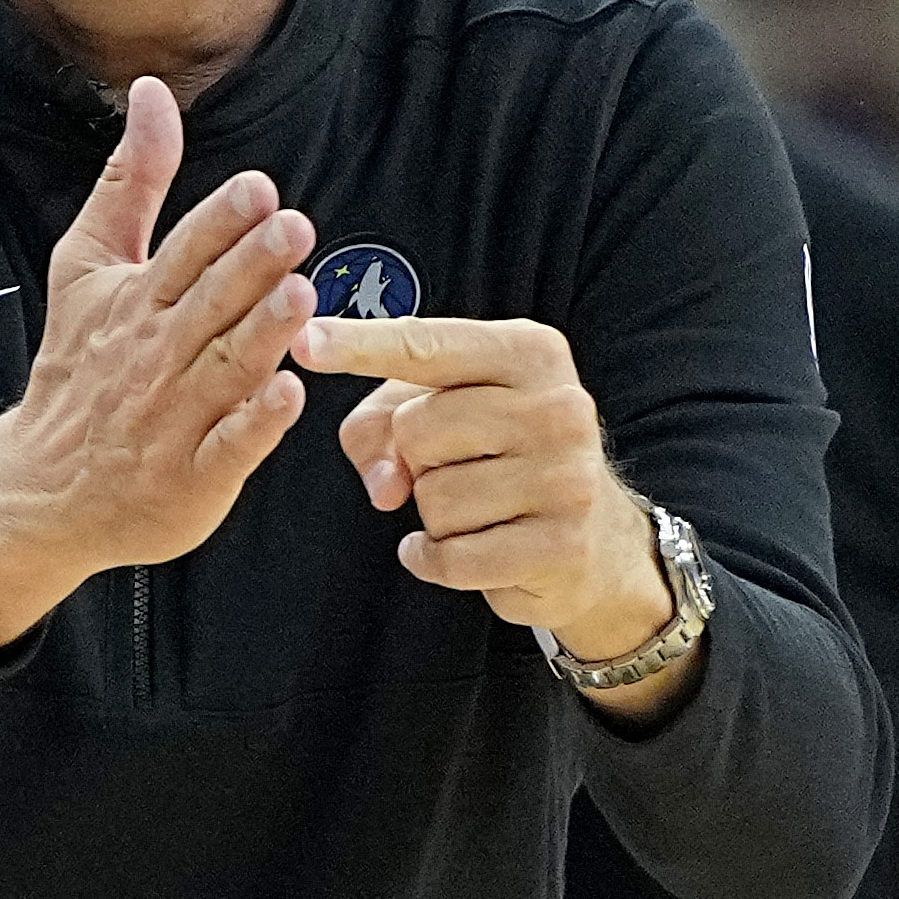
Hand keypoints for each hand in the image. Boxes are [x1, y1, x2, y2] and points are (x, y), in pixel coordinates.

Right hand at [0, 77, 318, 649]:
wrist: (40, 486)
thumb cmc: (80, 366)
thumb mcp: (90, 265)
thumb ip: (132, 181)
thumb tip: (152, 92)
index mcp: (136, 301)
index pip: (183, 253)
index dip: (220, 222)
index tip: (257, 189)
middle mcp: (155, 355)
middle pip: (209, 304)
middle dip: (250, 266)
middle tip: (292, 228)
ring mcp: (173, 419)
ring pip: (224, 370)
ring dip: (261, 334)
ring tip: (300, 297)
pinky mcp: (191, 478)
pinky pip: (227, 448)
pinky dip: (254, 424)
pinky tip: (288, 395)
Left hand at [297, 310, 672, 666]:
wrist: (594, 541)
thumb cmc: (502, 458)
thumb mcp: (443, 414)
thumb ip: (382, 423)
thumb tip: (386, 483)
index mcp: (531, 352)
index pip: (427, 345)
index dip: (360, 345)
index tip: (304, 339)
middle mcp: (560, 406)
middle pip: (418, 428)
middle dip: (414, 457)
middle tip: (456, 467)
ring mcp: (567, 478)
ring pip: (433, 498)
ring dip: (434, 514)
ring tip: (478, 508)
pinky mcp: (560, 545)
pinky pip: (451, 558)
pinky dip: (436, 559)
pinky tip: (466, 549)